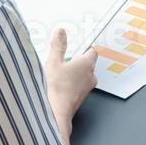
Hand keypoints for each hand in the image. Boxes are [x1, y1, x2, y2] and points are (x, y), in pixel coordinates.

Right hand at [44, 28, 97, 144]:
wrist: (55, 113)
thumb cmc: (56, 88)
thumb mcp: (53, 61)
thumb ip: (58, 45)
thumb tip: (61, 31)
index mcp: (86, 64)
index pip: (92, 51)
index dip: (83, 49)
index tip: (74, 49)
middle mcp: (91, 76)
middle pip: (87, 64)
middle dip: (76, 62)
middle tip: (62, 62)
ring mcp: (87, 89)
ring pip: (83, 76)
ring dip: (73, 75)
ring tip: (58, 75)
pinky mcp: (81, 99)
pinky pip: (78, 87)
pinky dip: (71, 85)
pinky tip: (59, 87)